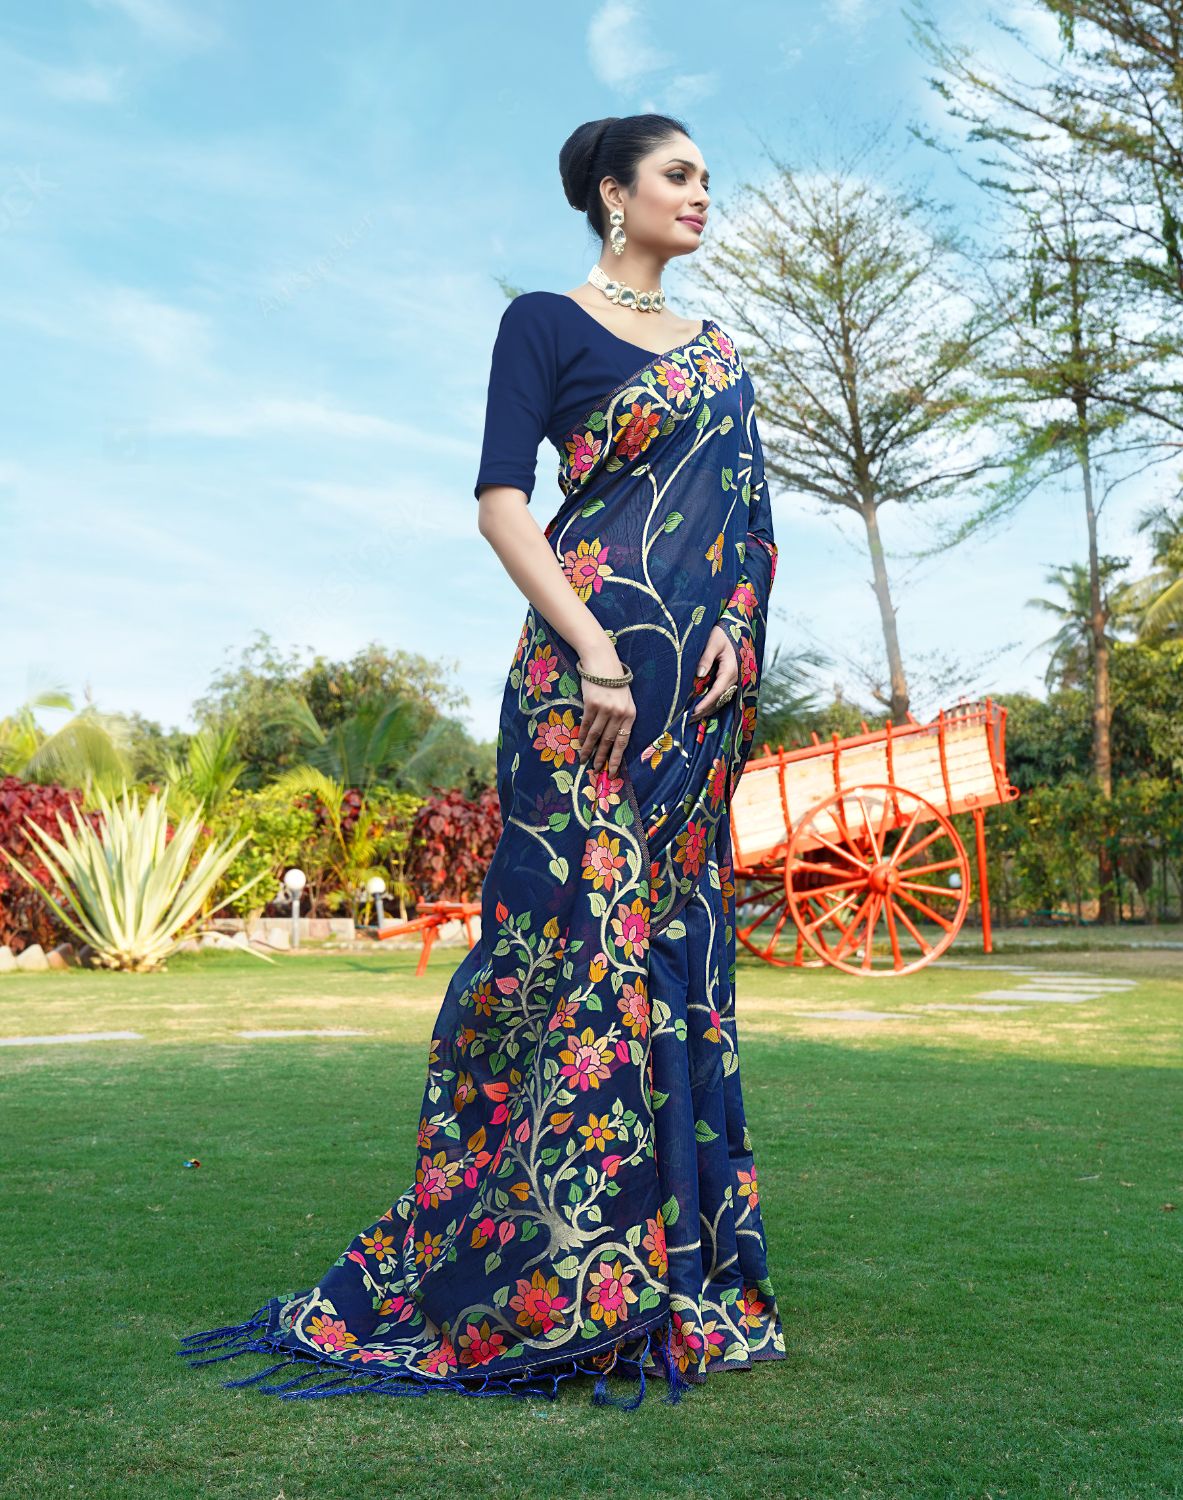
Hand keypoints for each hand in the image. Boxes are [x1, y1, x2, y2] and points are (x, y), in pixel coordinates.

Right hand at [575, 645, 635, 777]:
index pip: (624, 741)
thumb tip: (613, 741)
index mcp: (630, 714)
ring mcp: (605, 709)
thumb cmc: (614, 682)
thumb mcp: (625, 700)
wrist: (602, 663)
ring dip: (589, 750)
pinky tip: (580, 744)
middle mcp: (619, 713)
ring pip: (596, 735)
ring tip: (585, 760)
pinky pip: (586, 725)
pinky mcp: (592, 704)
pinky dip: (582, 736)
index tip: (612, 771)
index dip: (617, 758)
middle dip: (602, 758)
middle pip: (609, 741)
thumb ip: (622, 718)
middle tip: (597, 770)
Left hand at [690, 626, 738, 719]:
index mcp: (731, 669)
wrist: (736, 628)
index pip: (718, 691)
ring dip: (708, 709)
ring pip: (721, 699)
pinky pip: (722, 695)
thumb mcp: (713, 641)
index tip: (694, 711)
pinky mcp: (730, 680)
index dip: (706, 703)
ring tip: (692, 718)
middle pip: (719, 699)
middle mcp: (734, 678)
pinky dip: (712, 703)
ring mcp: (734, 680)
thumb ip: (706, 658)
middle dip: (705, 710)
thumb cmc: (722, 633)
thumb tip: (699, 675)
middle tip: (688, 720)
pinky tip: (701, 708)